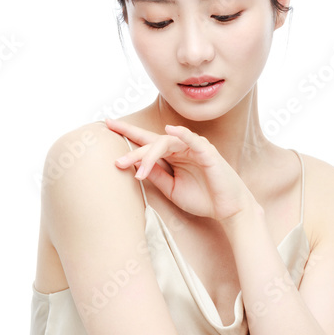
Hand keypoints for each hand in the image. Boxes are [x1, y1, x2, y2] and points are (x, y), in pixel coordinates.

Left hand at [105, 118, 254, 221]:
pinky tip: (169, 131)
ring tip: (138, 171)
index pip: (147, 140)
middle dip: (134, 151)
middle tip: (117, 161)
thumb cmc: (202, 198)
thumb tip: (133, 166)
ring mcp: (195, 148)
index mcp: (172, 155)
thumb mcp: (172, 189)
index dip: (127, 131)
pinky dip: (182, 134)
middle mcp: (181, 147)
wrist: (227, 210)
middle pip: (152, 142)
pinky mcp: (208, 153)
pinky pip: (192, 140)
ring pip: (166, 143)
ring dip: (150, 156)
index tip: (107, 124)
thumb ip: (156, 175)